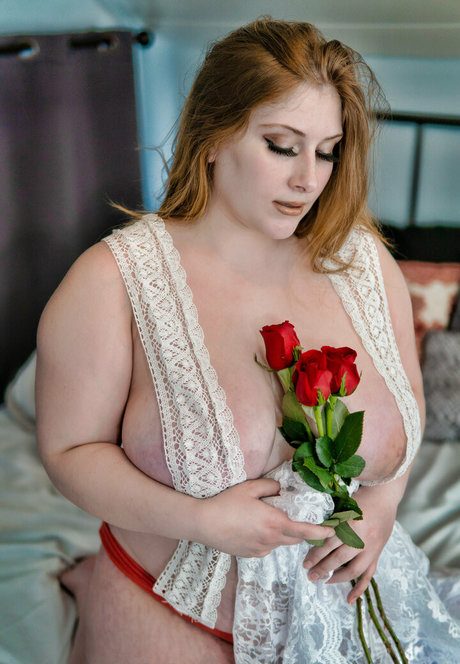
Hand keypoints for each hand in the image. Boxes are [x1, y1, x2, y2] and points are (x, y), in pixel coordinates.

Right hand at [199, 478, 334, 557]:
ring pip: (281, 543)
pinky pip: (267, 547)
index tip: (332, 530)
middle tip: (302, 519)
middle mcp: (271, 540)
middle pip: (296, 539)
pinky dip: (268, 539)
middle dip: (302, 531)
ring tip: (271, 519)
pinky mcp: (250, 555)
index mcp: (274, 523)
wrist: (204, 523)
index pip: (306, 531)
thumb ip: (270, 487)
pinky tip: (254, 528)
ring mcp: (260, 550)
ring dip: (283, 534)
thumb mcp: (250, 488)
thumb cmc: (226, 504)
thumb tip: (280, 489)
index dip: (321, 532)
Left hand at [302, 484, 397, 603]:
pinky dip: (359, 588)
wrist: (384, 494)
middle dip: (322, 568)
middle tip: (309, 574)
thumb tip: (311, 533)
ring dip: (336, 578)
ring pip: (353, 569)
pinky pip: (369, 574)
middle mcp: (362, 538)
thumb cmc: (360, 496)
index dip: (315, 554)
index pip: (329, 543)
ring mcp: (372, 547)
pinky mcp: (378, 552)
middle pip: (338, 558)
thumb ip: (330, 520)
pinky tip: (348, 599)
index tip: (305, 562)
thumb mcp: (343, 504)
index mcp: (351, 523)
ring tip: (322, 581)